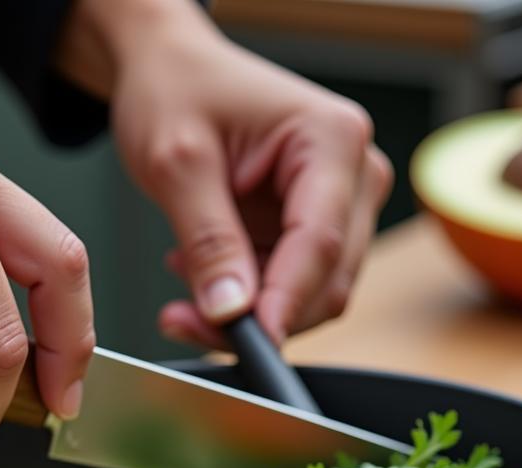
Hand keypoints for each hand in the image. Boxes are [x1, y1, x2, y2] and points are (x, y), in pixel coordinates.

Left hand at [60, 0, 391, 346]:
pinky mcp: (313, 229)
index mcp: (331, 140)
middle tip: (185, 322)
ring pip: (310, 296)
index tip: (251, 342)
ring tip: (183, 290)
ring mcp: (338, 206)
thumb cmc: (177, 90)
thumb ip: (208, 240)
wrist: (169, 72)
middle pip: (326, 281)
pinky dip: (244, 300)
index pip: (320, 244)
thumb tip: (231, 310)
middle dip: (259, 316)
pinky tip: (202, 274)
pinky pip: (289, 290)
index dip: (284, 302)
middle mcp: (351, 174)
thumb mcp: (177, 162)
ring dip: (246, 313)